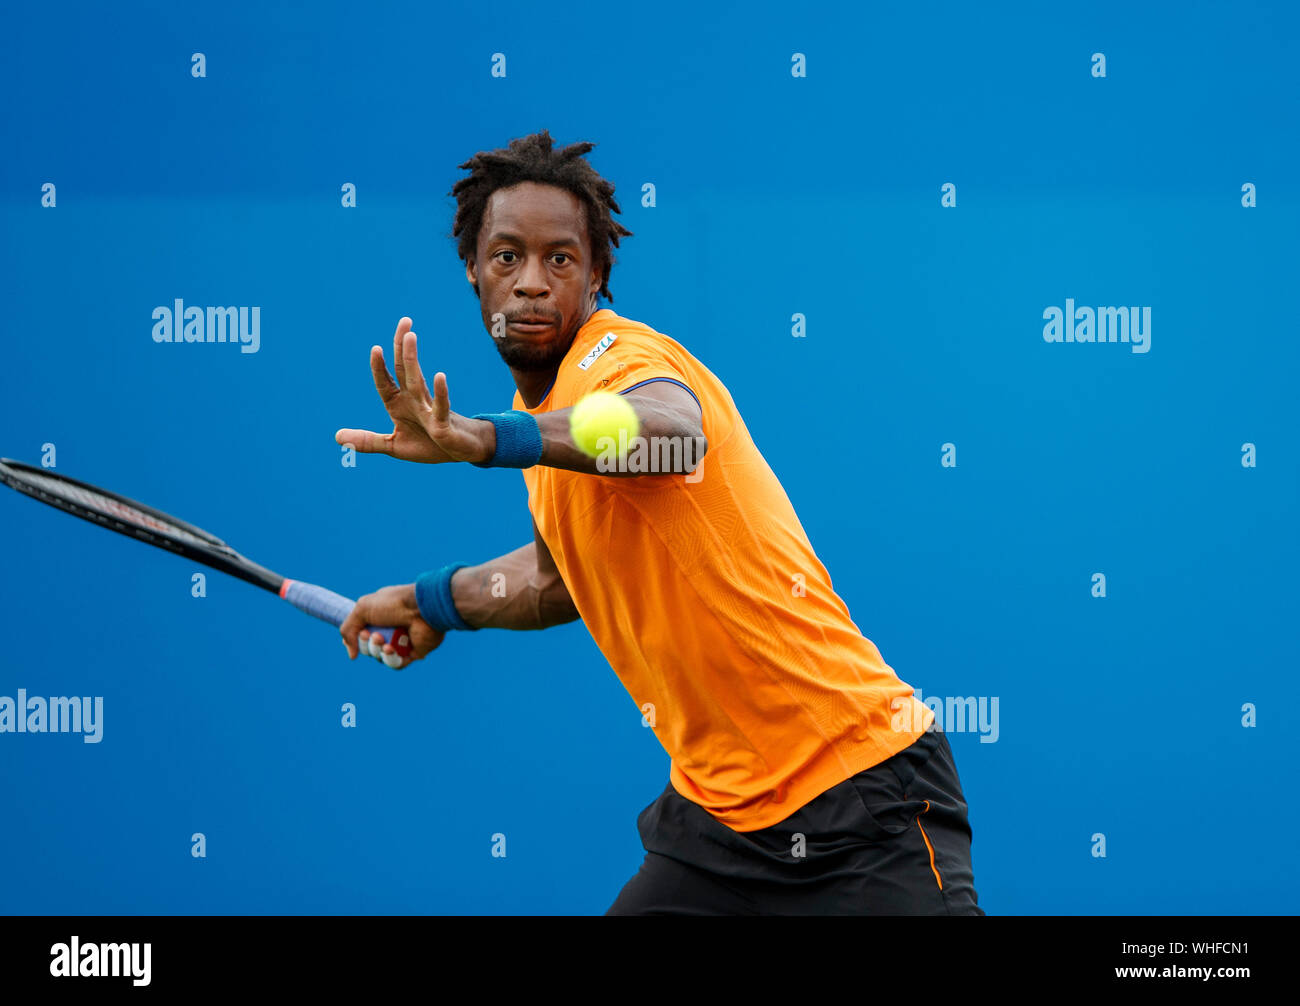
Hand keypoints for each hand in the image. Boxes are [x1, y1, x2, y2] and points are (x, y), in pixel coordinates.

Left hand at [334, 317, 496, 464]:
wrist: (460, 450)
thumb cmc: (429, 445)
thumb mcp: (394, 446)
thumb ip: (368, 441)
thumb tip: (337, 437)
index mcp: (399, 405)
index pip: (385, 383)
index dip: (379, 367)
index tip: (376, 348)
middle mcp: (413, 401)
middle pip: (403, 370)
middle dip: (400, 346)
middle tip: (405, 321)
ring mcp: (428, 410)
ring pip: (417, 380)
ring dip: (411, 359)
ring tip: (411, 336)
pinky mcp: (442, 424)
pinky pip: (441, 406)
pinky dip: (440, 392)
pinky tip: (439, 376)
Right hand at [340, 583, 444, 669]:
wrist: (422, 608)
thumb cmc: (393, 604)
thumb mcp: (362, 609)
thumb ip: (348, 630)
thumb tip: (352, 655)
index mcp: (379, 616)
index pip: (360, 633)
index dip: (355, 639)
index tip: (357, 634)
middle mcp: (390, 629)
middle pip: (368, 647)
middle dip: (365, 643)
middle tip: (370, 634)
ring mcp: (402, 641)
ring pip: (379, 657)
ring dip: (376, 650)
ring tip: (382, 640)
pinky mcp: (413, 653)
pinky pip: (395, 663)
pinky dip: (389, 658)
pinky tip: (390, 648)